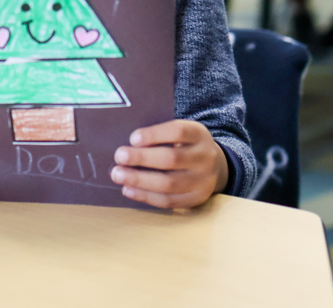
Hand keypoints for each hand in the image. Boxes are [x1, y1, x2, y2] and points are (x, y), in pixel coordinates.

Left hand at [109, 120, 227, 208]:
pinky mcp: (196, 199)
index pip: (178, 131)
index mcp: (199, 134)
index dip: (154, 135)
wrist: (215, 165)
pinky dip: (146, 196)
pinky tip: (128, 189)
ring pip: (169, 184)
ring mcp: (203, 181)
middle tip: (119, 156)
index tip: (132, 138)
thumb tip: (128, 144)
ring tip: (118, 175)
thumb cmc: (185, 144)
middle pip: (172, 159)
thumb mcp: (181, 132)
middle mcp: (204, 157)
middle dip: (142, 158)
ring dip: (139, 180)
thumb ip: (160, 134)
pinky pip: (169, 201)